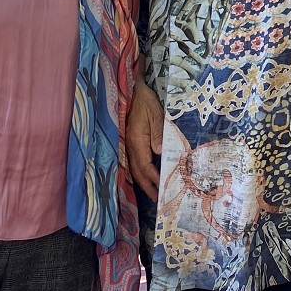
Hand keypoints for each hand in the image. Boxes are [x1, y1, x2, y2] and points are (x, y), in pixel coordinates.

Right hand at [127, 80, 163, 198]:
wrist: (133, 91)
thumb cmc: (146, 102)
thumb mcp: (156, 116)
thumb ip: (158, 135)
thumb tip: (161, 153)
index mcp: (137, 142)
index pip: (145, 166)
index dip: (153, 179)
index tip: (161, 188)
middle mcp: (131, 146)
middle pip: (137, 172)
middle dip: (147, 186)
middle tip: (156, 199)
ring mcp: (129, 144)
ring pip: (134, 168)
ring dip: (143, 181)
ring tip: (151, 192)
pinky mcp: (131, 142)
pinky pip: (134, 161)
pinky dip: (140, 172)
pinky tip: (145, 176)